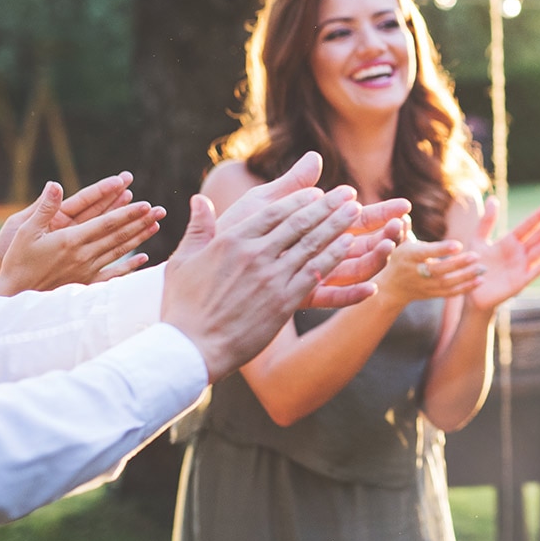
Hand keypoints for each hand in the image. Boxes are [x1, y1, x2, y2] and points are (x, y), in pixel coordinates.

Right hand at [0, 173, 165, 295]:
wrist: (13, 296)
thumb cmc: (17, 261)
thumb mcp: (25, 231)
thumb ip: (44, 208)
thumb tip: (54, 184)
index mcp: (71, 240)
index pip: (106, 223)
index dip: (127, 213)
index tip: (145, 204)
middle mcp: (83, 255)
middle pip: (118, 235)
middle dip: (141, 221)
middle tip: (160, 210)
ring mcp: (87, 270)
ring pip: (119, 250)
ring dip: (139, 237)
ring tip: (156, 225)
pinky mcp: (85, 282)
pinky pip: (113, 274)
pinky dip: (129, 266)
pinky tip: (144, 258)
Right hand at [161, 152, 377, 379]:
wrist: (191, 348)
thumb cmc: (182, 307)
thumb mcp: (183, 261)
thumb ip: (198, 227)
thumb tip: (200, 199)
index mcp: (231, 240)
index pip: (273, 211)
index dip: (299, 199)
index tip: (317, 192)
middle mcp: (255, 254)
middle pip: (300, 223)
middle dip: (328, 206)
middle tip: (349, 193)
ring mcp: (271, 277)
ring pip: (312, 244)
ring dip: (338, 225)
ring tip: (357, 212)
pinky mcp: (284, 301)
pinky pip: (316, 273)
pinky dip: (334, 256)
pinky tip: (349, 245)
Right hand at [376, 236, 479, 305]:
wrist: (392, 288)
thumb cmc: (399, 257)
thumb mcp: (399, 242)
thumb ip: (404, 229)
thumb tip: (405, 213)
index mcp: (408, 257)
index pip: (426, 253)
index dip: (441, 249)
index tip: (459, 244)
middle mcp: (416, 273)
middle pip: (439, 270)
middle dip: (458, 264)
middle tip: (477, 256)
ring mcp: (424, 286)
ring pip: (447, 283)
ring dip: (466, 277)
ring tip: (483, 268)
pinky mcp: (432, 294)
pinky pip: (450, 293)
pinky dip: (466, 288)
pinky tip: (480, 281)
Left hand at [464, 198, 539, 308]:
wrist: (472, 294)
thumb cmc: (474, 267)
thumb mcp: (477, 240)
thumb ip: (486, 221)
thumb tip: (493, 199)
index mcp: (509, 242)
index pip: (527, 226)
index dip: (539, 216)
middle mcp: (518, 253)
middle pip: (538, 236)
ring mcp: (521, 267)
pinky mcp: (520, 281)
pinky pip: (536, 270)